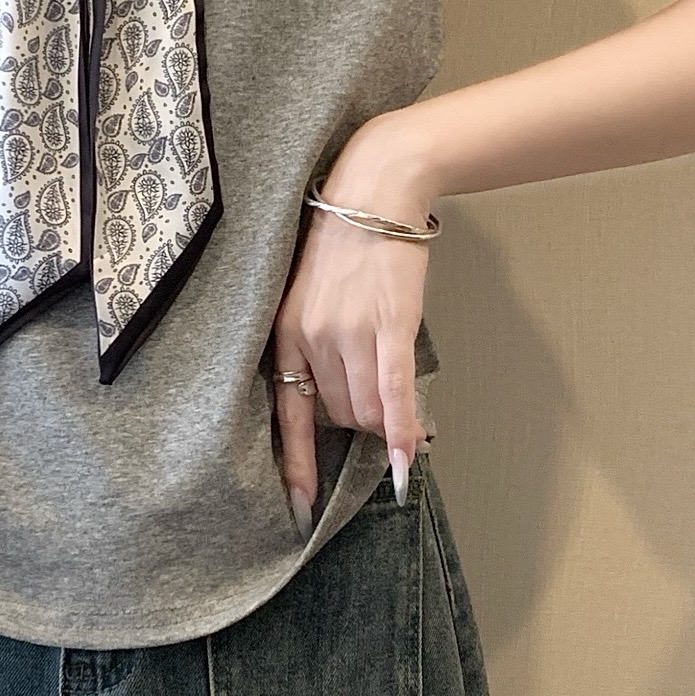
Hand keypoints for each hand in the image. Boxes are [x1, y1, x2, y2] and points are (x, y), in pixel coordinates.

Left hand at [271, 111, 436, 533]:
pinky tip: (409, 457)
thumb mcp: (305, 292)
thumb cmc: (340, 240)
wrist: (374, 190)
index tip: (298, 504)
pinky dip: (402, 430)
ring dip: (382, 420)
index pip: (288, 413)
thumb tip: (335, 396)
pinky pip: (394, 394)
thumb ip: (311, 342)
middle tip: (375, 409)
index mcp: (284, 333)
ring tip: (396, 413)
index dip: (296, 463)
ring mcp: (351, 334)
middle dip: (357, 422)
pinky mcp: (390, 327)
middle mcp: (312, 339)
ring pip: (367, 408)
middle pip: (338, 413)